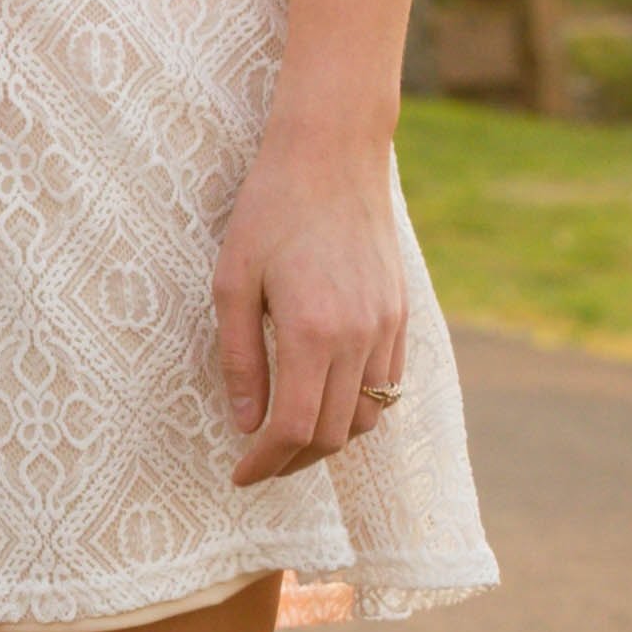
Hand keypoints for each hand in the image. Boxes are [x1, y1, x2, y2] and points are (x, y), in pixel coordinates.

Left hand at [213, 125, 408, 482]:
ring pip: (368, 417)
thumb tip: (245, 423)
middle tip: (258, 465)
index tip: (240, 476)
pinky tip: (325, 402)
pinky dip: (358, 409)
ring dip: (329, 441)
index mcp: (313, 331)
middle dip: (293, 462)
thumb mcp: (231, 282)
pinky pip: (387, 386)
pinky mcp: (399, 315)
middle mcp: (359, 337)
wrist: (333, 155)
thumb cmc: (270, 211)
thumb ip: (240, 358)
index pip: (295, 428)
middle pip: (334, 434)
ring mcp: (387, 327)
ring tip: (289, 440)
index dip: (265, 463)